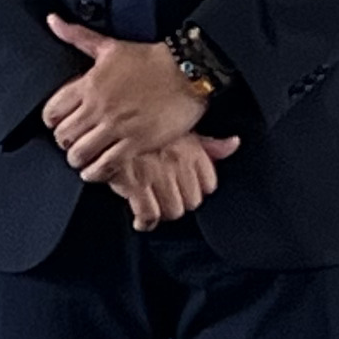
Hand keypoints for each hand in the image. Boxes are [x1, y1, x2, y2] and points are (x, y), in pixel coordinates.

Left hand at [37, 14, 207, 175]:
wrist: (188, 73)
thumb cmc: (151, 60)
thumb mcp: (109, 46)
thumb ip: (77, 36)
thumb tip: (53, 22)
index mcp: (89, 84)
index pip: (52, 111)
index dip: (52, 121)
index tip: (58, 123)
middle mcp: (99, 108)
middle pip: (64, 136)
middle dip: (65, 142)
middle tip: (72, 143)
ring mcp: (117, 127)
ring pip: (81, 154)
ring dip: (79, 160)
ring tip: (83, 159)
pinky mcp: (137, 143)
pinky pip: (107, 165)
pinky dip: (98, 172)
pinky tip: (97, 171)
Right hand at [101, 132, 235, 231]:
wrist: (105, 116)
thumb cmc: (141, 121)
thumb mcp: (178, 125)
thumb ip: (208, 142)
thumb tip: (233, 144)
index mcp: (192, 147)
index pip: (209, 184)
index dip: (195, 189)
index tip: (183, 188)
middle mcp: (179, 161)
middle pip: (192, 202)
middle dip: (179, 202)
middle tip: (164, 197)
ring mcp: (157, 173)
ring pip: (172, 211)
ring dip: (162, 212)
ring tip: (152, 205)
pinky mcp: (134, 183)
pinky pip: (149, 215)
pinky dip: (145, 221)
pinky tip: (140, 218)